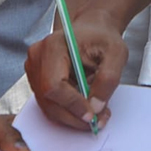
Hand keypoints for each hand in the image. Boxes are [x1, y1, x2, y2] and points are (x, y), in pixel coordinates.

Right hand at [24, 11, 126, 130]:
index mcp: (54, 45)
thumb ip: (108, 79)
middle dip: (75, 116)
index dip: (72, 104)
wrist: (91, 30)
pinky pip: (50, 104)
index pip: (54, 85)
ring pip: (48, 106)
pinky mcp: (37, 80)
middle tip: (99, 121)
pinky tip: (85, 107)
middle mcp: (38, 57)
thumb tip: (96, 106)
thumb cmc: (101, 37)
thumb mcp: (116, 54)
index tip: (92, 115)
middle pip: (48, 99)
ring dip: (73, 116)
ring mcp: (34, 69)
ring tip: (96, 113)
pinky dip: (68, 111)